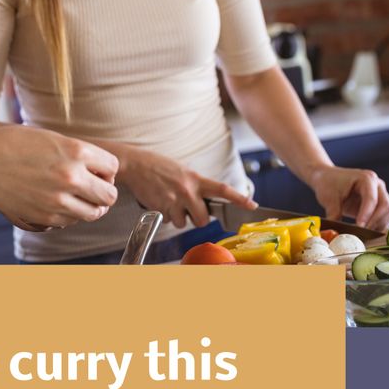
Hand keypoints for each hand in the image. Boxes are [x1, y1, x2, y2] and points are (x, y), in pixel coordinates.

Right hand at [0, 126, 118, 228]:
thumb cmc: (11, 145)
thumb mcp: (51, 138)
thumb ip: (77, 153)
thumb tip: (99, 170)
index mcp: (76, 151)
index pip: (113, 167)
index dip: (106, 170)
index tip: (96, 171)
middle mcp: (72, 176)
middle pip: (109, 195)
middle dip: (103, 192)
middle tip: (92, 188)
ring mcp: (59, 200)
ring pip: (94, 213)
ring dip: (90, 207)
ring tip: (76, 198)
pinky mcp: (46, 217)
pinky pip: (71, 221)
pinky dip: (70, 215)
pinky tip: (57, 203)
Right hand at [119, 146, 255, 229]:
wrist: (135, 165)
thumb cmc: (158, 166)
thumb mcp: (183, 171)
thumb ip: (196, 185)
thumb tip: (204, 200)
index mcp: (196, 179)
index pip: (223, 190)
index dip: (239, 199)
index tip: (252, 206)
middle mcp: (188, 191)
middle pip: (203, 219)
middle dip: (197, 220)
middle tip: (189, 211)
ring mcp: (174, 200)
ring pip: (183, 223)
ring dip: (177, 218)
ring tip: (169, 202)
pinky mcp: (161, 208)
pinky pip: (168, 221)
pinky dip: (165, 215)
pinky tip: (159, 202)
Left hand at [309, 164, 388, 230]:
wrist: (327, 178)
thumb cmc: (328, 184)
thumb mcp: (328, 198)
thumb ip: (334, 214)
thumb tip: (335, 232)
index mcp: (366, 179)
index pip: (371, 198)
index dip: (366, 214)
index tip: (359, 226)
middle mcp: (377, 185)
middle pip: (384, 205)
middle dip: (374, 221)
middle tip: (361, 232)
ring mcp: (380, 194)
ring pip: (386, 213)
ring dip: (376, 225)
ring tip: (360, 233)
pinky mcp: (378, 205)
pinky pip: (383, 218)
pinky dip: (376, 226)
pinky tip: (364, 232)